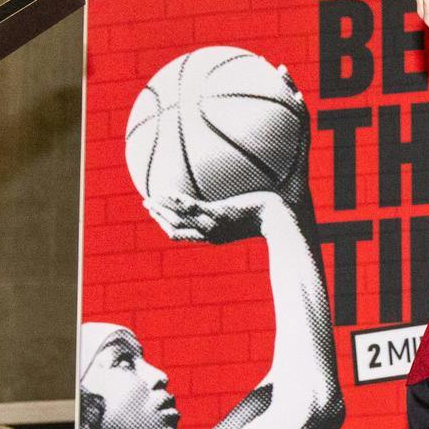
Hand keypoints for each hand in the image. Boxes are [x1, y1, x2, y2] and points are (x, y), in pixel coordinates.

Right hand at [144, 189, 287, 243]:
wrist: (281, 219)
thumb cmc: (266, 216)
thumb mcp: (243, 216)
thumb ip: (230, 211)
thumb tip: (228, 201)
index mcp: (213, 236)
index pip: (183, 234)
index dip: (166, 225)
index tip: (157, 215)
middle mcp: (210, 233)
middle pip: (175, 230)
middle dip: (159, 218)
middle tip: (147, 205)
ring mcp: (214, 224)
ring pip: (179, 220)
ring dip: (162, 210)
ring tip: (149, 199)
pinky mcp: (220, 214)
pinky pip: (193, 208)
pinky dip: (176, 202)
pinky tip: (166, 193)